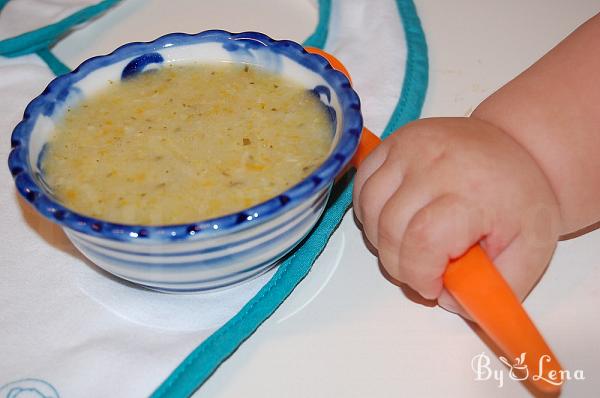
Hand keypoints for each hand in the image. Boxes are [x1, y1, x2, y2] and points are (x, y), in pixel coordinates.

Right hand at [353, 117, 560, 315]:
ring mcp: (409, 148)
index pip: (422, 241)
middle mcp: (435, 163)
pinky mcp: (393, 141)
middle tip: (424, 269)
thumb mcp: (529, 252)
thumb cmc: (521, 199)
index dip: (419, 273)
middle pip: (390, 229)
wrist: (519, 145)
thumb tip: (446, 299)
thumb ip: (495, 288)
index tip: (434, 285)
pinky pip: (362, 186)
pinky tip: (394, 220)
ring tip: (410, 244)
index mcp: (472, 191)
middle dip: (400, 265)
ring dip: (381, 240)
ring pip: (370, 209)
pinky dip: (370, 212)